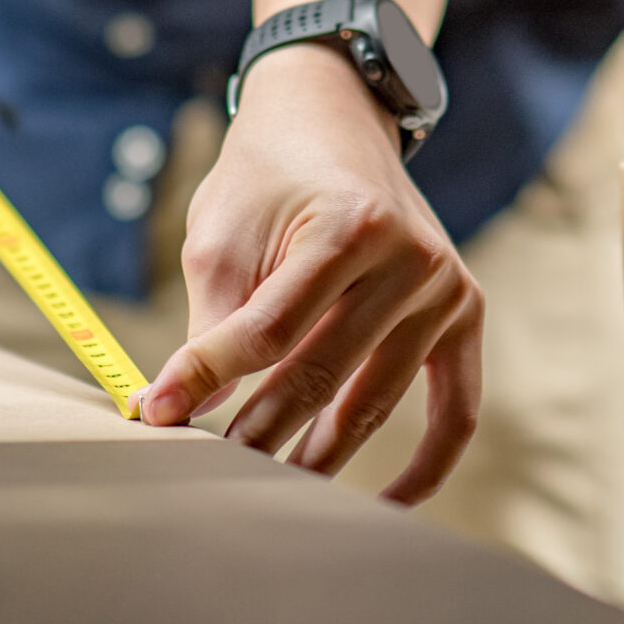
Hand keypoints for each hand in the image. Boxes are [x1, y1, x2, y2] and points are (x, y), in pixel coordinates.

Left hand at [139, 44, 482, 504]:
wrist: (334, 122)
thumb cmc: (267, 180)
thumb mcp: (223, 235)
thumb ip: (211, 324)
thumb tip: (183, 411)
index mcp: (347, 226)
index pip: (269, 329)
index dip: (208, 377)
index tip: (158, 415)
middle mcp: (410, 258)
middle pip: (323, 374)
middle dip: (259, 430)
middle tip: (208, 471)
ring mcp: (446, 290)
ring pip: (374, 402)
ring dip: (319, 454)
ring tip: (267, 485)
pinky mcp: (464, 314)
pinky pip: (456, 410)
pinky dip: (424, 465)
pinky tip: (385, 501)